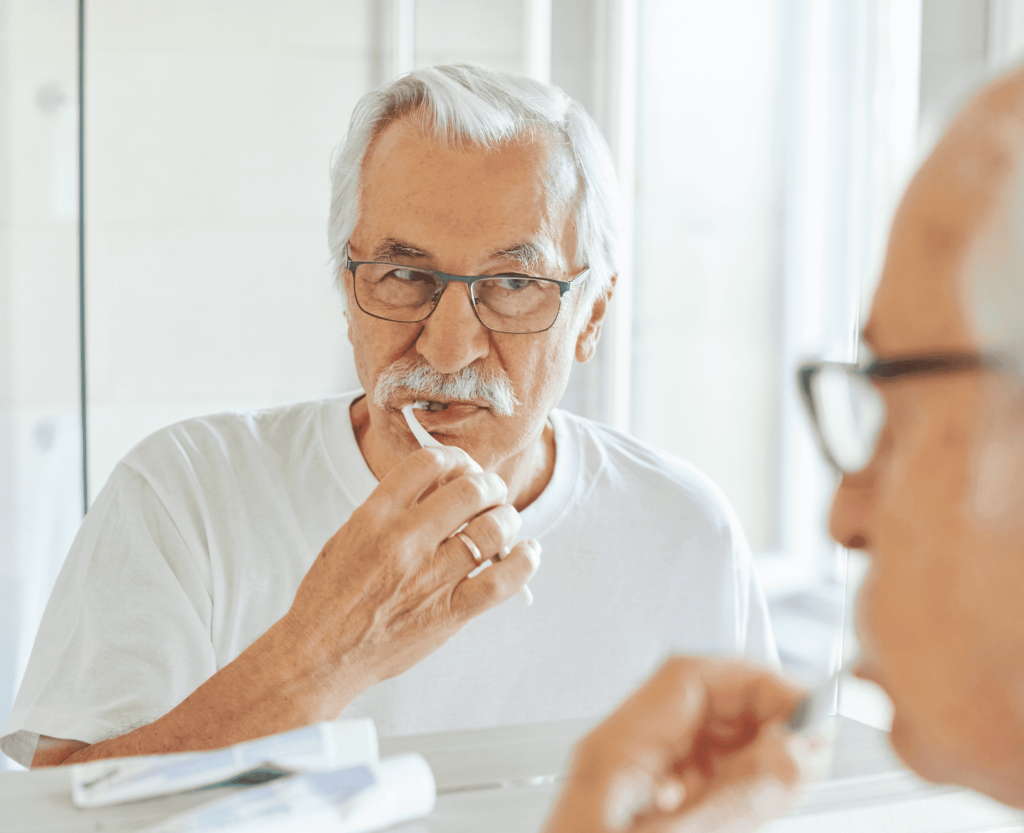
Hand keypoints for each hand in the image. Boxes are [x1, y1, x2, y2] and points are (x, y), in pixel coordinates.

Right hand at [284, 445, 539, 712]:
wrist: (318, 656)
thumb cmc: (330, 598)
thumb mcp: (349, 537)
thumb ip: (390, 510)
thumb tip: (440, 487)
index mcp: (374, 517)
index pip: (428, 463)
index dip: (455, 458)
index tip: (462, 468)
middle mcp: (404, 541)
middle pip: (470, 489)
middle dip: (490, 485)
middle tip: (492, 493)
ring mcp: (428, 577)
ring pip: (493, 528)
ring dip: (508, 519)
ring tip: (505, 523)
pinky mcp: (448, 613)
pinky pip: (500, 581)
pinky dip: (523, 562)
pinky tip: (528, 553)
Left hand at [544, 657, 814, 832]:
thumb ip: (730, 801)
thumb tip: (791, 753)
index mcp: (613, 754)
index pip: (688, 680)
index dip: (754, 682)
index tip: (805, 712)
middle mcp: (624, 764)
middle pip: (706, 710)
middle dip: (766, 720)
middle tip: (811, 753)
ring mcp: (639, 793)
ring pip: (712, 747)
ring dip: (761, 757)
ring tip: (796, 779)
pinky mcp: (654, 820)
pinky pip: (706, 786)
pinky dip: (743, 790)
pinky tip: (763, 804)